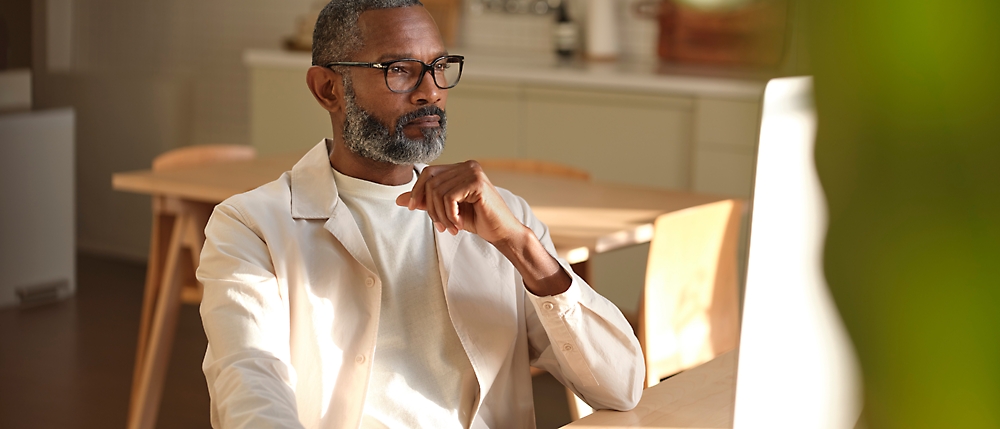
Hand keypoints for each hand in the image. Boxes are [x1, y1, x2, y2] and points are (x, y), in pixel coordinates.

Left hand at [395, 161, 525, 243]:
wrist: (503, 232)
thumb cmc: (478, 220)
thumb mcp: (447, 210)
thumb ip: (426, 201)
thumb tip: (399, 199)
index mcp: (461, 168)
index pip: (428, 172)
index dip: (416, 190)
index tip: (412, 208)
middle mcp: (467, 165)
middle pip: (430, 182)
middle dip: (430, 207)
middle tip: (440, 226)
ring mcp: (473, 172)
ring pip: (438, 191)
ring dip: (441, 215)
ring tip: (451, 228)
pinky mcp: (477, 182)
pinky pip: (449, 197)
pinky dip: (450, 214)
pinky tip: (459, 224)